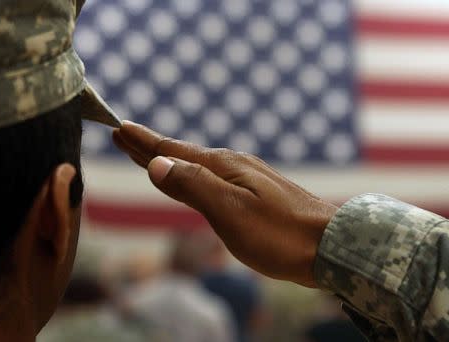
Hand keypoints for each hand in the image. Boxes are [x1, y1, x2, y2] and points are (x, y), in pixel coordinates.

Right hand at [112, 121, 337, 287]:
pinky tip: (197, 179)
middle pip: (183, 154)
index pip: (173, 151)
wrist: (329, 246)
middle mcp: (234, 167)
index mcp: (224, 167)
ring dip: (171, 159)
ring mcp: (248, 179)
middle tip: (124, 134)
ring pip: (198, 166)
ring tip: (151, 155)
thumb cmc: (280, 234)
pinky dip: (193, 175)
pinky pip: (213, 179)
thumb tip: (158, 163)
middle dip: (151, 147)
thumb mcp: (230, 211)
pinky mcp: (258, 194)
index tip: (120, 128)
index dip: (144, 142)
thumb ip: (193, 186)